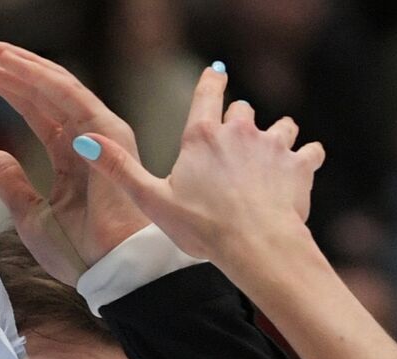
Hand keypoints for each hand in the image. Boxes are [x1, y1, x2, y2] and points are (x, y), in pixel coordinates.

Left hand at [0, 36, 151, 283]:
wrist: (111, 271)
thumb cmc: (81, 253)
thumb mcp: (31, 217)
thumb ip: (12, 184)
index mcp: (70, 154)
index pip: (33, 107)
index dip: (1, 86)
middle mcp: (85, 136)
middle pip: (40, 88)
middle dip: (3, 65)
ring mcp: (98, 131)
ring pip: (51, 84)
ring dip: (14, 64)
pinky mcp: (106, 132)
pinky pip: (67, 94)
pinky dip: (37, 77)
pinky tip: (8, 63)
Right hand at [69, 65, 321, 262]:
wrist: (256, 246)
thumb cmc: (202, 227)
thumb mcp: (152, 201)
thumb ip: (120, 169)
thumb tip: (86, 141)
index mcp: (202, 136)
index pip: (208, 92)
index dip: (212, 82)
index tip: (216, 74)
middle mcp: (240, 131)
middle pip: (243, 110)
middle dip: (239, 122)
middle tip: (234, 145)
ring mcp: (274, 146)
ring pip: (281, 125)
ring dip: (276, 136)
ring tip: (270, 156)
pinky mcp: (300, 166)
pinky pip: (310, 152)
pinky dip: (306, 159)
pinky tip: (300, 171)